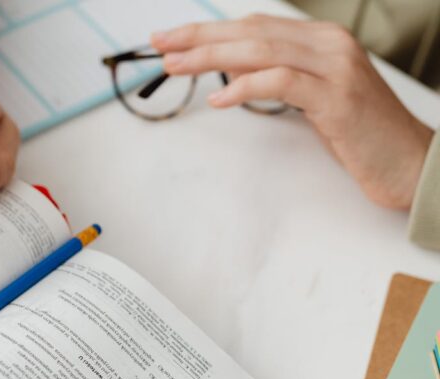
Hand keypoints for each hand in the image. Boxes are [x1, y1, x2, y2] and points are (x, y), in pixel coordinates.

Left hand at [151, 14, 432, 208]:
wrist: (407, 162)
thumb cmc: (357, 132)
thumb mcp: (312, 95)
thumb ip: (278, 75)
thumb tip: (231, 68)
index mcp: (320, 39)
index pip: (254, 25)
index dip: (209, 30)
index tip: (173, 38)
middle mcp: (328, 44)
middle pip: (251, 32)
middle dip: (200, 37)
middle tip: (161, 45)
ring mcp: (335, 67)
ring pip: (261, 50)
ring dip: (212, 57)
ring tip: (176, 67)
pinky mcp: (338, 98)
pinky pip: (283, 82)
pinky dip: (246, 86)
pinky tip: (219, 99)